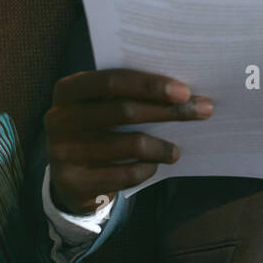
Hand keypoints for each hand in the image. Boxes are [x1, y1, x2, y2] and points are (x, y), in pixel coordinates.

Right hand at [45, 68, 213, 214]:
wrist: (68, 178)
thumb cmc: (98, 130)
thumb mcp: (102, 107)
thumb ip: (129, 95)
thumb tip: (185, 93)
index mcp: (68, 90)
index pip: (112, 80)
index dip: (150, 85)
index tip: (185, 91)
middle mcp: (59, 118)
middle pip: (125, 110)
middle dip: (170, 111)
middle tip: (202, 111)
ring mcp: (63, 151)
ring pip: (130, 144)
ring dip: (162, 146)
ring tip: (177, 151)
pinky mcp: (73, 182)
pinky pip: (125, 174)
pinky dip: (147, 169)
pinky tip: (153, 166)